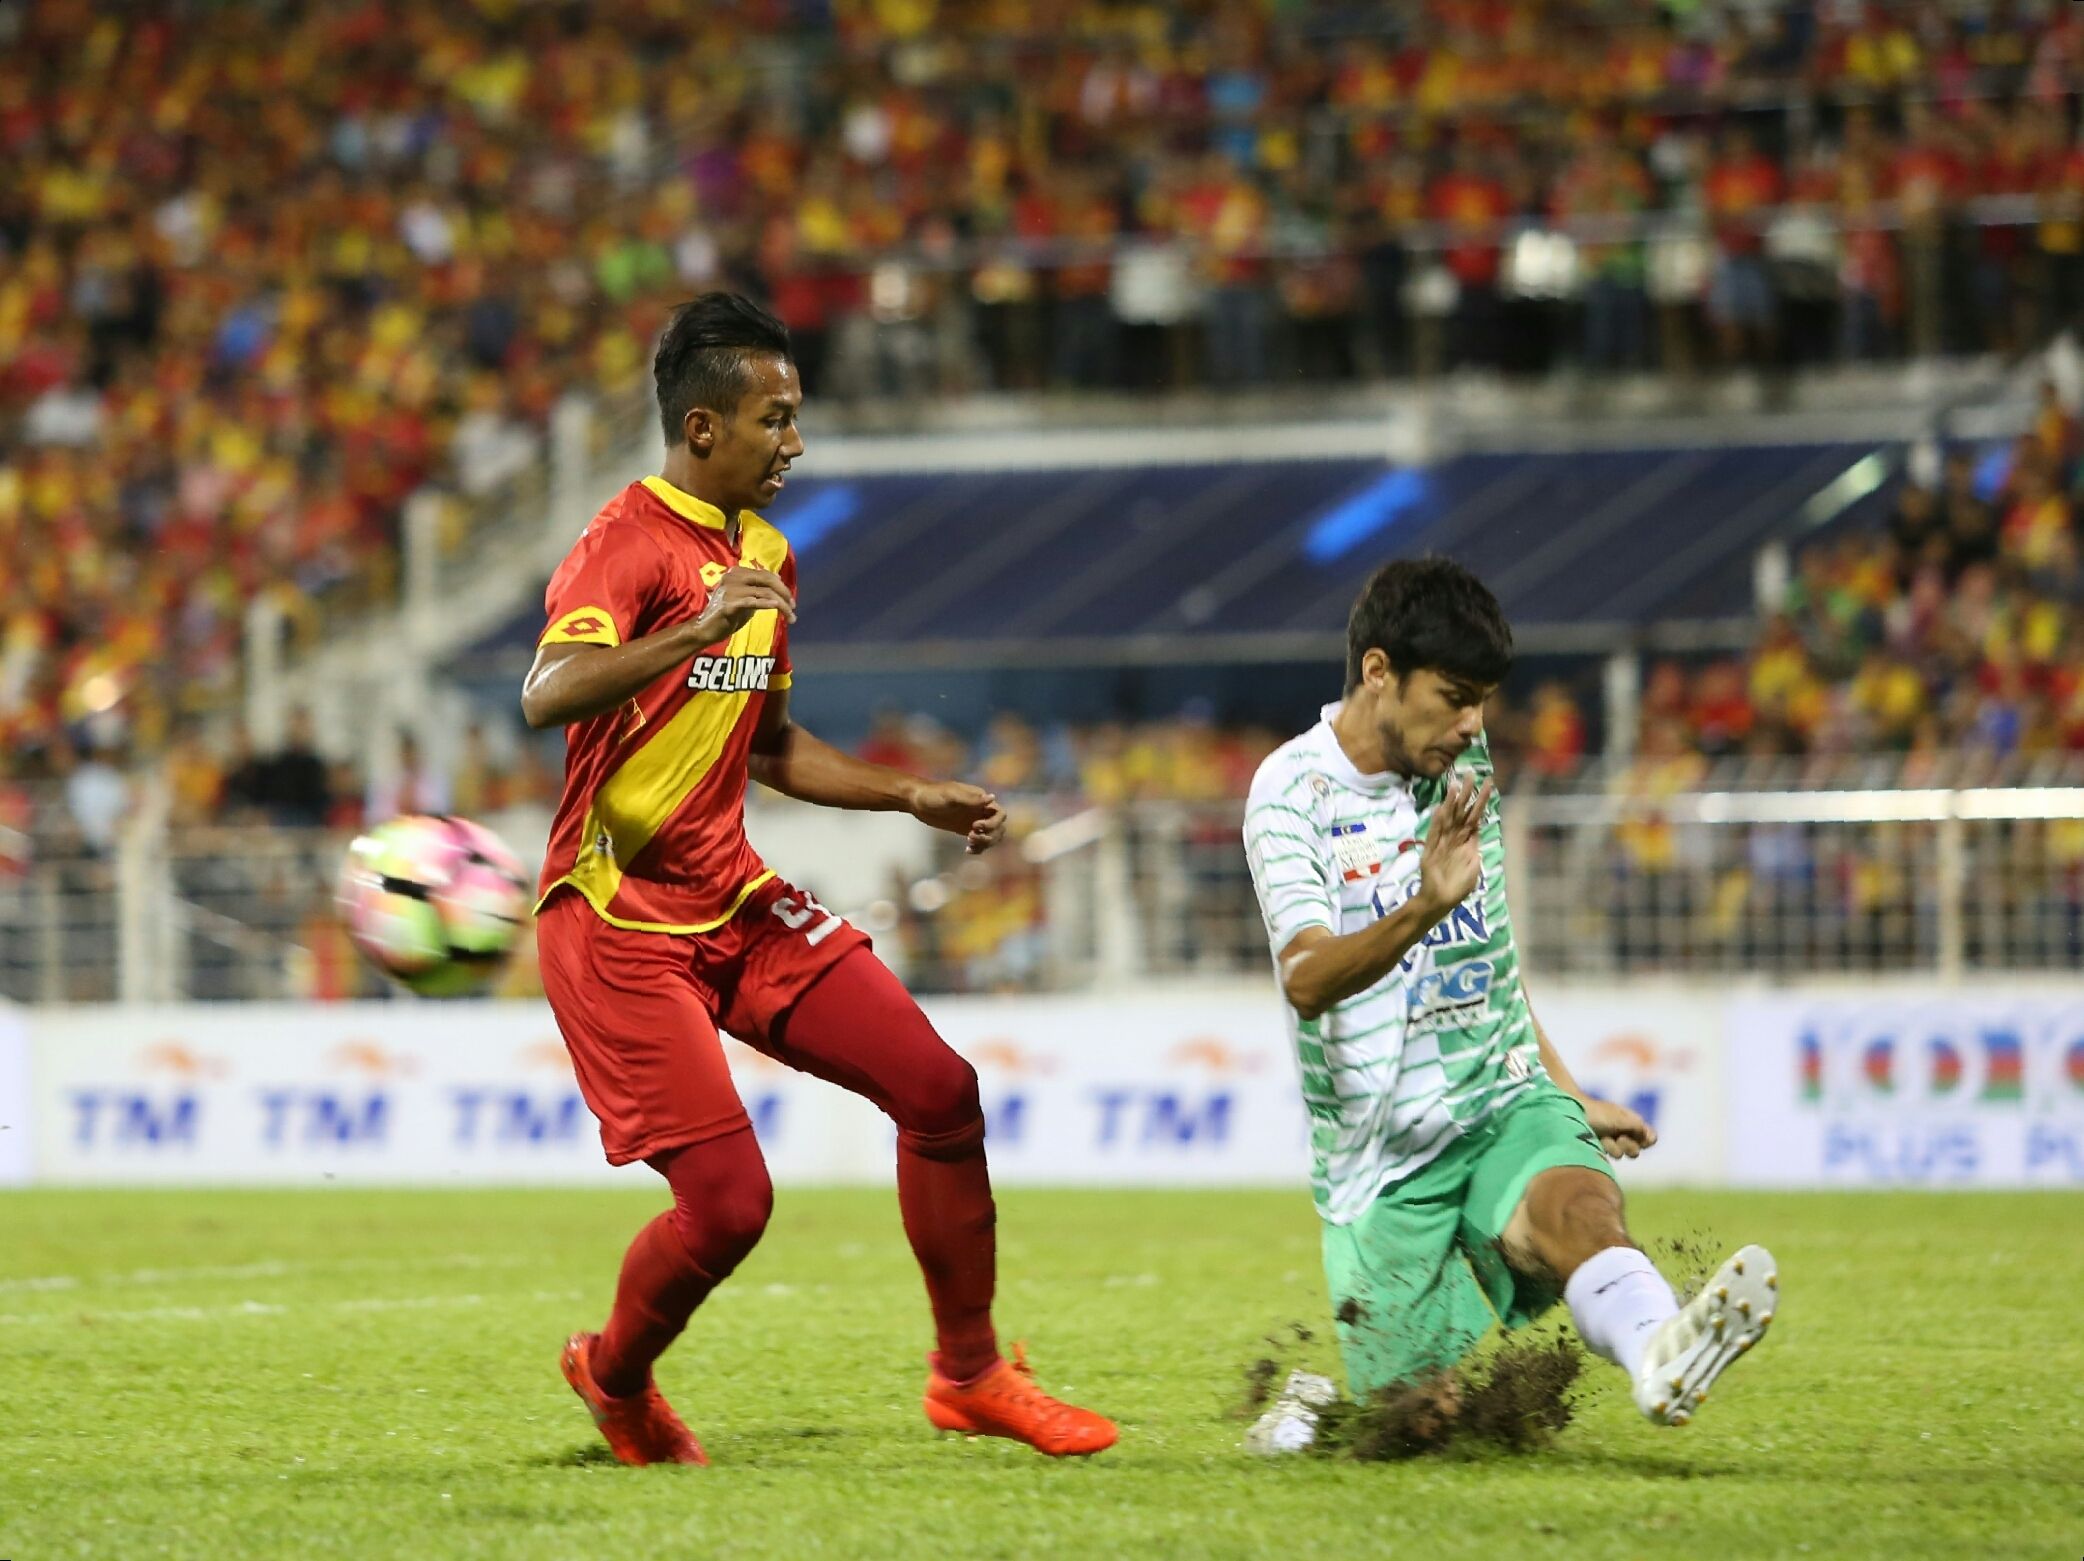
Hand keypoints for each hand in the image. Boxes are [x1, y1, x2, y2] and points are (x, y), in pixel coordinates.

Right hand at [691, 566, 794, 642]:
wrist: (705, 630)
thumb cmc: (726, 616)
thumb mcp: (746, 600)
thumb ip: (759, 592)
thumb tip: (778, 586)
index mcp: (737, 573)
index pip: (765, 574)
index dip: (781, 585)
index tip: (790, 599)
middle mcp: (733, 577)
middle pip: (766, 580)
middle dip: (784, 593)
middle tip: (793, 606)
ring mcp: (730, 589)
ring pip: (764, 593)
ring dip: (781, 605)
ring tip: (790, 616)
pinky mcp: (729, 604)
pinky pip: (753, 601)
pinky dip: (767, 604)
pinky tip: (777, 607)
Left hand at [910, 781, 1006, 854]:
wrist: (917, 801)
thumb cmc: (933, 795)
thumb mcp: (951, 796)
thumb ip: (971, 799)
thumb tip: (992, 798)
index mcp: (980, 799)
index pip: (1000, 814)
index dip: (993, 823)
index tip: (975, 826)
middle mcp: (980, 810)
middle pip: (999, 827)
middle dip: (989, 835)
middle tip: (970, 837)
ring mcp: (973, 820)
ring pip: (991, 836)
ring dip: (985, 843)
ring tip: (969, 844)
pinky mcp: (965, 829)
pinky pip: (979, 841)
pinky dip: (978, 848)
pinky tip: (967, 850)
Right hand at [1416, 773, 1494, 920]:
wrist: (1439, 902)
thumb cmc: (1457, 888)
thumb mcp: (1473, 871)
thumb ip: (1475, 854)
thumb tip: (1476, 838)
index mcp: (1467, 843)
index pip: (1475, 817)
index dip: (1481, 801)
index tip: (1487, 783)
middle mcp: (1454, 839)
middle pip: (1462, 812)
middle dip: (1467, 794)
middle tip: (1471, 774)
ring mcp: (1442, 843)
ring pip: (1448, 818)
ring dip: (1452, 802)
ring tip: (1456, 785)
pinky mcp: (1430, 851)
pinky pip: (1435, 834)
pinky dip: (1438, 821)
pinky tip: (1441, 808)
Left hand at [1581, 1096, 1657, 1158]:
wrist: (1569, 1115)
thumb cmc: (1596, 1114)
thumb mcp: (1619, 1119)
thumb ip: (1637, 1128)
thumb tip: (1652, 1138)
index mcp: (1630, 1120)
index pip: (1649, 1136)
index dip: (1648, 1139)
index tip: (1643, 1139)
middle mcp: (1623, 1130)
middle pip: (1637, 1149)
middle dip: (1629, 1146)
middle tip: (1620, 1138)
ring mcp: (1611, 1140)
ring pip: (1623, 1154)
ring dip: (1615, 1147)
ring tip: (1604, 1138)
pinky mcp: (1600, 1148)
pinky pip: (1611, 1156)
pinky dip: (1606, 1149)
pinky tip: (1598, 1142)